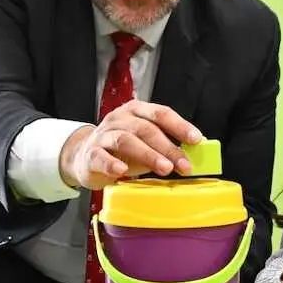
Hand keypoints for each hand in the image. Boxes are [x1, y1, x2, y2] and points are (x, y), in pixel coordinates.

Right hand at [61, 100, 203, 189]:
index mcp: (136, 111)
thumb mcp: (145, 143)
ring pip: (126, 140)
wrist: (86, 156)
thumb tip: (193, 155)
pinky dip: (112, 164)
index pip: (160, 113)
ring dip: (148, 154)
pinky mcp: (91, 154)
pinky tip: (122, 171)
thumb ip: (166, 145)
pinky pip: (101, 157)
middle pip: (146, 129)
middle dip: (167, 147)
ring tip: (164, 168)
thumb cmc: (123, 150)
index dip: (179, 125)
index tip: (196, 140)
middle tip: (183, 164)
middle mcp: (119, 119)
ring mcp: (104, 135)